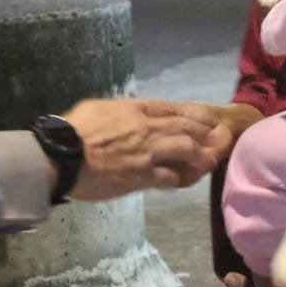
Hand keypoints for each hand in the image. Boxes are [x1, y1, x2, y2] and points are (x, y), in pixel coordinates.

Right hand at [64, 99, 231, 201]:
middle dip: (210, 134)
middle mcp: (147, 129)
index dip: (198, 115)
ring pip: (187, 151)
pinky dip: (182, 178)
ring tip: (212, 160)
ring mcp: (147, 154)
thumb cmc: (73, 129)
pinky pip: (171, 178)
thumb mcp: (100, 107)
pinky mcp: (142, 177)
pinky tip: (187, 179)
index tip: (211, 120)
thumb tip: (132, 115)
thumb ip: (122, 111)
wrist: (61, 156)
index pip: (176, 109)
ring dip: (203, 156)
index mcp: (136, 109)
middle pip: (188, 129)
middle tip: (224, 139)